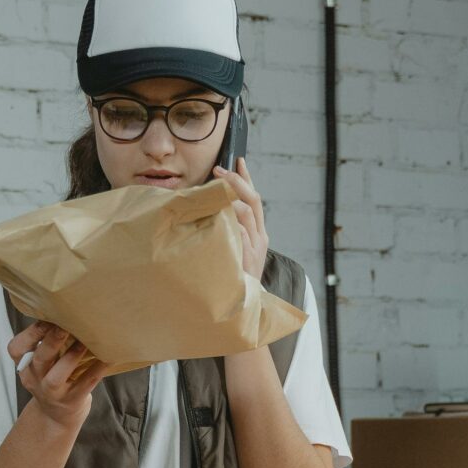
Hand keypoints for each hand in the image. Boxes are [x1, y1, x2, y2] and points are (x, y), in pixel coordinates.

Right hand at [8, 323, 105, 428]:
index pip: (16, 348)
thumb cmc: (52, 378)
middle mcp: (35, 379)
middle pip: (38, 359)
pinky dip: (96, 370)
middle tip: (64, 325)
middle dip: (51, 341)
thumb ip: (47, 344)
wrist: (56, 416)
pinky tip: (107, 357)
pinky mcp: (71, 401)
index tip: (48, 318)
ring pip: (56, 377)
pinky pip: (84, 385)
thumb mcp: (41, 365)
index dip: (31, 333)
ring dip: (71, 357)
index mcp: (25, 365)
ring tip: (84, 342)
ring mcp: (52, 393)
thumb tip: (68, 311)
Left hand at [214, 156, 267, 280]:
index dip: (246, 178)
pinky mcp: (247, 258)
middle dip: (237, 181)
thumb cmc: (233, 277)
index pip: (253, 199)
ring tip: (217, 186)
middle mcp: (259, 237)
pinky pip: (241, 233)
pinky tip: (220, 212)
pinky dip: (231, 219)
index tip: (238, 159)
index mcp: (257, 233)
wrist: (243, 307)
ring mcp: (254, 247)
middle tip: (220, 169)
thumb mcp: (232, 248)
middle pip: (253, 200)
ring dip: (232, 196)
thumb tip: (208, 209)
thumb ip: (226, 230)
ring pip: (247, 212)